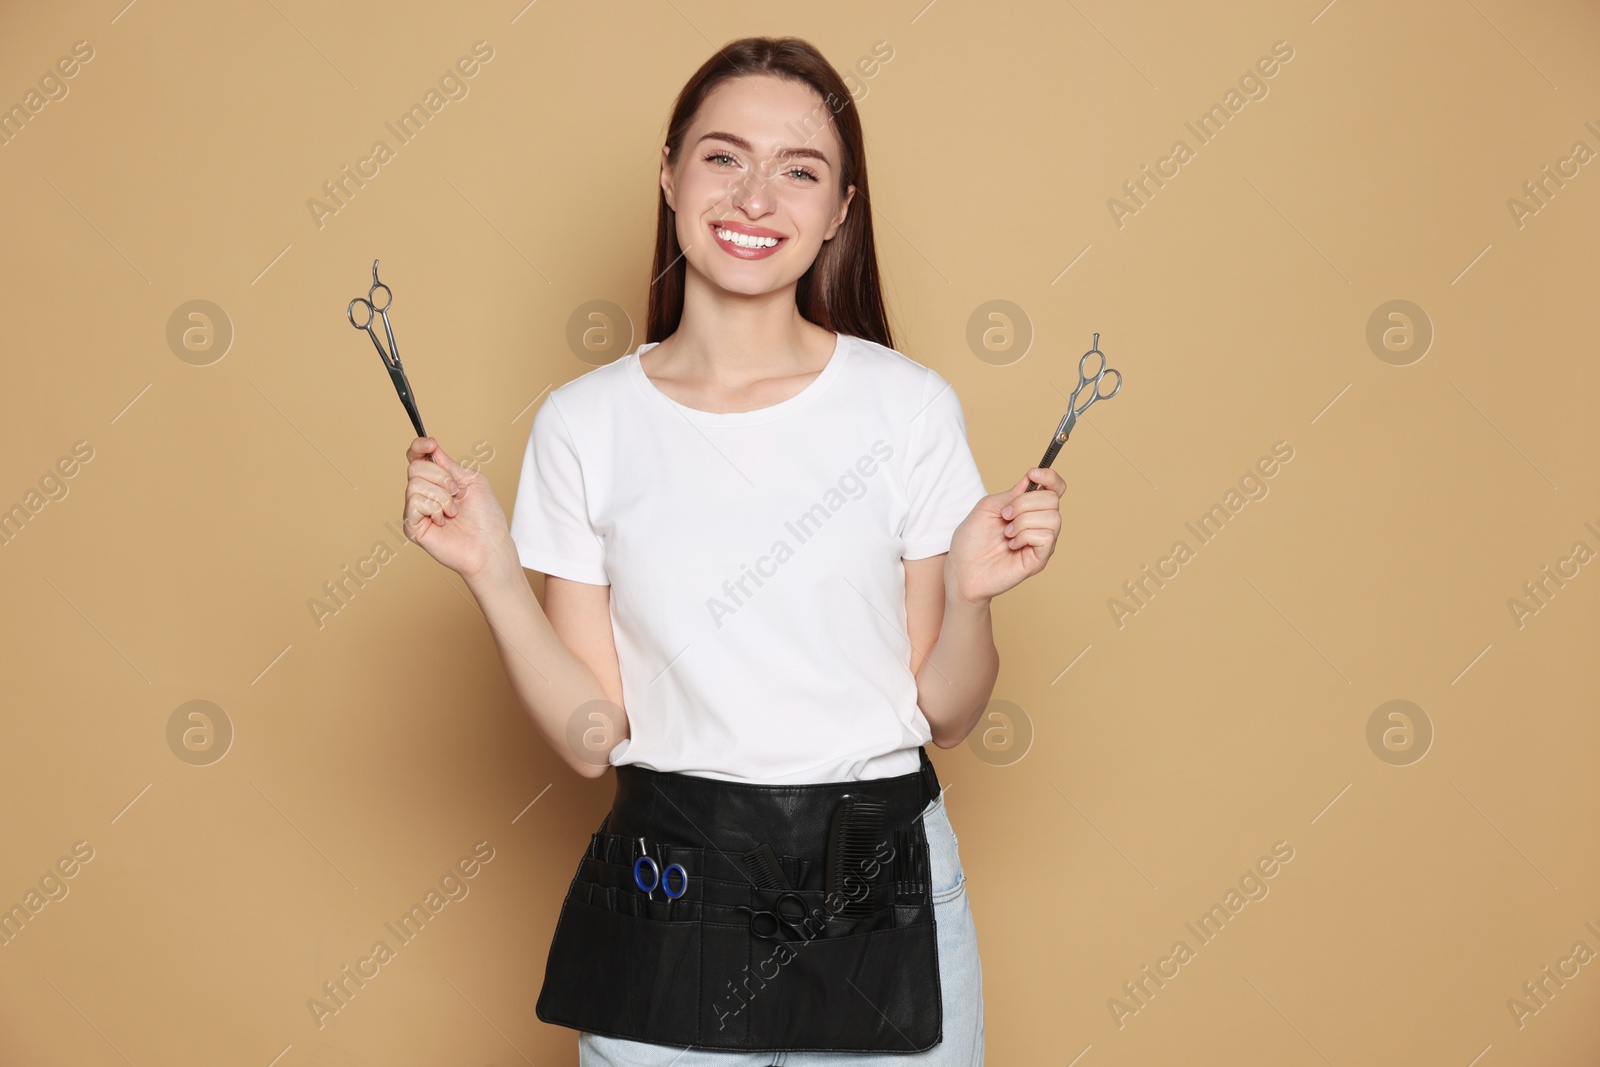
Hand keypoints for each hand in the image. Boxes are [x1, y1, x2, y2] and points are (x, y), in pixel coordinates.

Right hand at [402, 437, 509, 578]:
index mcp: (437, 481)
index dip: (419, 447)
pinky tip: (443, 521)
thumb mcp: (471, 481)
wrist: (489, 545)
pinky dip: (434, 509)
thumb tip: (432, 447)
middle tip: (457, 493)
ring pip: (415, 484)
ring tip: (453, 512)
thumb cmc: (486, 517)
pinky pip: (414, 503)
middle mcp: (423, 494)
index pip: (417, 458)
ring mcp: (416, 510)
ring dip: (442, 497)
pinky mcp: (412, 526)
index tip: (431, 444)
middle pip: (415, 467)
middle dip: (441, 477)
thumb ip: (449, 464)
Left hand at [945, 467, 1063, 603]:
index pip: (1055, 488)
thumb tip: (1032, 478)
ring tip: (1007, 533)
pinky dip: (1026, 536)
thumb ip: (1011, 494)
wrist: (962, 569)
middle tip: (1005, 516)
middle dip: (1024, 503)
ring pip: (1052, 517)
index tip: (1033, 473)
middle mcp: (1040, 524)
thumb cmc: (972, 540)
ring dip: (1023, 521)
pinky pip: (1047, 536)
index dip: (1050, 477)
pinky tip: (1012, 545)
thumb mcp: (988, 507)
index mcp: (1029, 509)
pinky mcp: (1040, 559)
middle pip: (1053, 499)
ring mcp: (1042, 542)